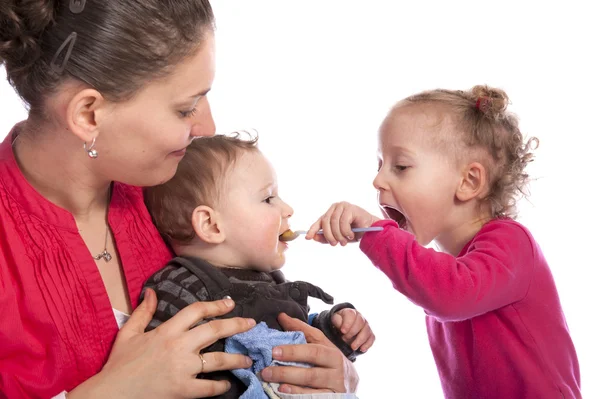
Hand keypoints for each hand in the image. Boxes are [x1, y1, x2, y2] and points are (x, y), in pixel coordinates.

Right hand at [68, 289, 255, 398]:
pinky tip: (227, 383)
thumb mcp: (129, 333)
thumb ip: (143, 312)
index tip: (230, 303)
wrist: (110, 393)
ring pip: (218, 360)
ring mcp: (182, 368)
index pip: (196, 311)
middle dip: (236, 325)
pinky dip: (220, 386)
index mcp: (166, 331)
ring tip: (248, 359)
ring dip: (236, 358)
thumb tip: (150, 291)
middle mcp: (178, 346)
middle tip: (252, 324)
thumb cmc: (119, 364)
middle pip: (214, 330)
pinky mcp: (182, 390)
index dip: (215, 305)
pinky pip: (208, 387)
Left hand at [260, 313, 358, 393]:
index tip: (274, 350)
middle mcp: (337, 371)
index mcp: (333, 354)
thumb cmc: (331, 362)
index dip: (294, 350)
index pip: (313, 350)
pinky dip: (297, 394)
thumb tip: (282, 316)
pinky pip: (313, 397)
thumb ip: (303, 331)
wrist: (351, 385)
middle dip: (288, 367)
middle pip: (311, 369)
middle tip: (267, 367)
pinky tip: (283, 391)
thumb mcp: (322, 346)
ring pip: (311, 384)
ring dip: (289, 382)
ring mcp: (335, 387)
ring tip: (271, 379)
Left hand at [306, 201, 379, 245]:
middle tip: (334, 244)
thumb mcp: (338, 237)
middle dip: (329, 235)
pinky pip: (343, 222)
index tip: (308, 238)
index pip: (319, 221)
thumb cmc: (354, 232)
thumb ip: (326, 237)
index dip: (313, 229)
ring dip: (338, 235)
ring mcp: (342, 206)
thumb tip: (313, 237)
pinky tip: (351, 235)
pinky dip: (346, 231)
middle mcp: (335, 208)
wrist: (371, 230)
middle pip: (325, 222)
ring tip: (344, 242)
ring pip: (334, 222)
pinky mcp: (350, 208)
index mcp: (331, 213)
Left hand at [331, 308, 374, 352]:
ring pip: (367, 331)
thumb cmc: (338, 324)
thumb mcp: (334, 321)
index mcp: (350, 312)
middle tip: (344, 339)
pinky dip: (367, 344)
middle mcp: (360, 317)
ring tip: (352, 347)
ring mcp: (366, 325)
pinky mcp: (369, 334)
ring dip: (359, 340)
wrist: (343, 330)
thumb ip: (337, 321)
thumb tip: (341, 325)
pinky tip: (361, 349)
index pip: (351, 314)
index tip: (343, 331)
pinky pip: (372, 338)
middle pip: (360, 322)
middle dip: (352, 332)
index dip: (348, 323)